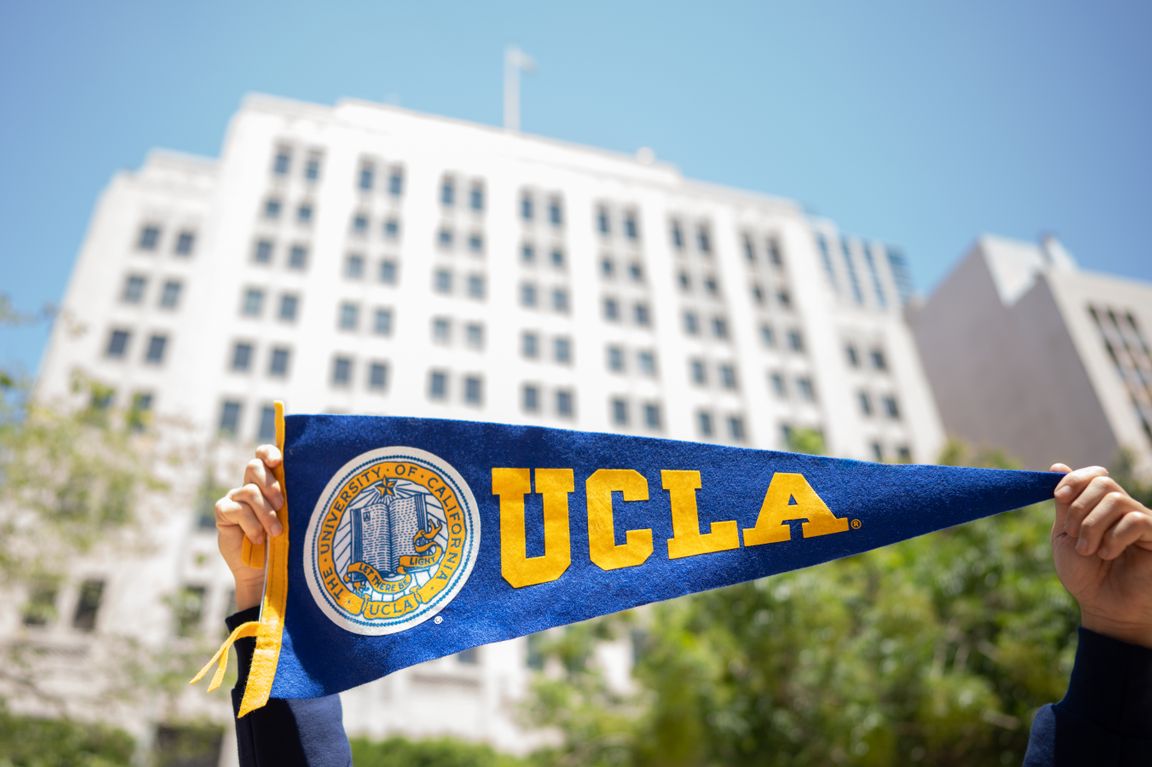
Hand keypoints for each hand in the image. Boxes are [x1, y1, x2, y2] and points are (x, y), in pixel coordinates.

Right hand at [215, 445, 284, 610]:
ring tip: (276, 532)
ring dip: (265, 513)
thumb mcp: (292, 518)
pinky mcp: (224, 512)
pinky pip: (236, 509)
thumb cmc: (285, 542)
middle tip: (282, 505)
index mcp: (270, 481)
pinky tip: (258, 538)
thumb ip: (293, 498)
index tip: (278, 461)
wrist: (265, 571)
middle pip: (254, 466)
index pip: (265, 455)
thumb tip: (308, 481)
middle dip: (270, 483)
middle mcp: (251, 485)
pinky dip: (251, 524)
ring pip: (249, 491)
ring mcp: (236, 497)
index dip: (269, 452)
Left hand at [1051, 463, 1151, 648]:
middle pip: (1103, 482)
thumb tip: (1057, 465)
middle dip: (1080, 508)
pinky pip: (1137, 520)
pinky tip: (1108, 554)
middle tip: (1074, 536)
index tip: (1059, 496)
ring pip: (1116, 500)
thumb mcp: (1065, 536)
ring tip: (1089, 551)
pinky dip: (1115, 536)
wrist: (1104, 607)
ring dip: (1093, 525)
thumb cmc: (1084, 576)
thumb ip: (1065, 504)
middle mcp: (1124, 510)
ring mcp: (1142, 522)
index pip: (1095, 475)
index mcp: (1100, 507)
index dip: (1076, 479)